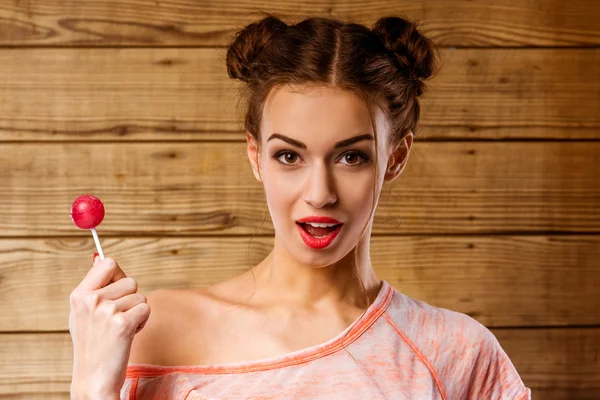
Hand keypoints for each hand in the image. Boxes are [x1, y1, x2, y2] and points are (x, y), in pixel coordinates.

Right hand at [69, 256, 150, 397]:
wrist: (94, 379)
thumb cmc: (93, 344)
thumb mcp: (84, 312)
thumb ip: (94, 286)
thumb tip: (99, 257)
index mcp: (79, 294)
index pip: (108, 263)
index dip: (119, 275)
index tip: (116, 291)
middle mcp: (91, 300)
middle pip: (130, 281)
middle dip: (130, 299)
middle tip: (116, 319)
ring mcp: (106, 311)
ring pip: (140, 296)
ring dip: (136, 312)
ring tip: (120, 329)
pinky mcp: (122, 324)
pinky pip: (146, 309)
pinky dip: (142, 322)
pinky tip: (128, 335)